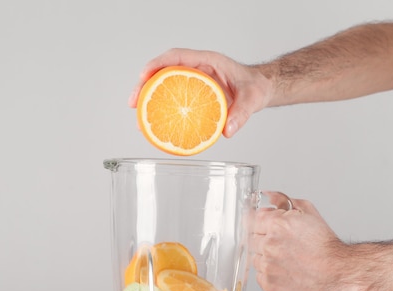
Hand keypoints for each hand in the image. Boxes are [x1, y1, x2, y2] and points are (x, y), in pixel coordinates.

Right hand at [128, 48, 271, 137]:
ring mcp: (193, 81)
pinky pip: (172, 97)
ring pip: (164, 84)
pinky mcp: (193, 93)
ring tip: (139, 119)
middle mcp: (197, 69)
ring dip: (148, 99)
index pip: (177, 56)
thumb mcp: (253, 98)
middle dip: (144, 85)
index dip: (157, 64)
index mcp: (208, 61)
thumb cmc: (256, 87)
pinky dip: (161, 109)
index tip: (144, 76)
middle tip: (133, 104)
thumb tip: (227, 131)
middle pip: (163, 71)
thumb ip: (242, 113)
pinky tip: (154, 125)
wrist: (260, 90)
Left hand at [249, 192, 356, 290]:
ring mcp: (268, 266)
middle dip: (263, 238)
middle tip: (283, 244)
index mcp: (276, 225)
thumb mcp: (308, 212)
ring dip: (265, 256)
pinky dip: (269, 273)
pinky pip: (260, 275)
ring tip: (287, 258)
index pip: (250, 218)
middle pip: (251, 238)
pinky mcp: (269, 284)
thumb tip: (270, 196)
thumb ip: (284, 201)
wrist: (338, 273)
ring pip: (255, 258)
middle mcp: (269, 246)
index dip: (259, 221)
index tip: (262, 225)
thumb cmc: (326, 246)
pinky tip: (286, 270)